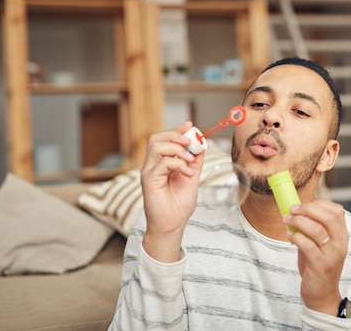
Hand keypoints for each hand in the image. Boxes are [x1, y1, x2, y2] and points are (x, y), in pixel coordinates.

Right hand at [140, 121, 204, 260]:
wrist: (173, 224)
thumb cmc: (179, 204)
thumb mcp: (192, 177)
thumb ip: (196, 161)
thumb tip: (202, 144)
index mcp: (161, 163)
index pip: (165, 139)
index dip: (177, 130)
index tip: (191, 126)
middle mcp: (152, 165)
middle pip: (156, 139)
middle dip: (175, 135)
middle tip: (190, 143)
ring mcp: (148, 172)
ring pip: (156, 146)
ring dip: (177, 149)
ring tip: (190, 160)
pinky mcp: (149, 180)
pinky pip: (162, 162)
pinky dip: (178, 163)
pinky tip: (187, 172)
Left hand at [284, 201, 347, 315]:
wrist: (322, 295)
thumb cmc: (318, 266)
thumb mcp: (319, 244)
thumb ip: (312, 228)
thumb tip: (297, 210)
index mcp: (342, 236)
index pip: (336, 211)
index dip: (319, 203)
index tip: (303, 203)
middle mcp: (340, 244)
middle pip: (328, 217)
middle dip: (308, 209)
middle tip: (292, 209)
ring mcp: (332, 255)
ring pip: (317, 230)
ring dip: (298, 221)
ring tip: (286, 220)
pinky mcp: (321, 266)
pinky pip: (307, 245)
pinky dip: (296, 237)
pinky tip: (289, 235)